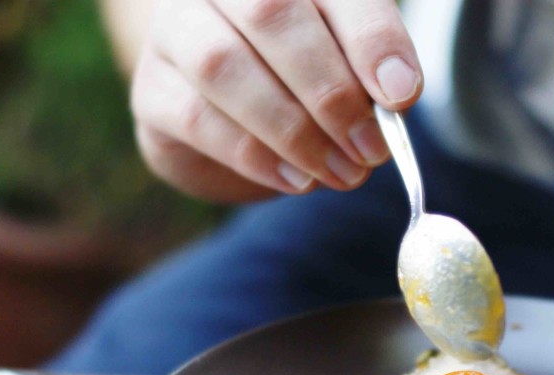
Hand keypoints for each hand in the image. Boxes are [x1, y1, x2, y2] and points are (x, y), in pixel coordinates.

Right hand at [131, 0, 421, 201]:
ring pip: (223, 64)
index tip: (401, 94)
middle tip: (371, 147)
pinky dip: (258, 155)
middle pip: (269, 11)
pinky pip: (198, 117)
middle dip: (330, 89)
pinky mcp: (152, 90)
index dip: (370, 36)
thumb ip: (373, 74)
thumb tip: (395, 96)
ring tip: (342, 172)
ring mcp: (175, 30)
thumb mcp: (352, 71)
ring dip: (294, 129)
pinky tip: (299, 178)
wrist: (237, 126)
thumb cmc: (308, 84)